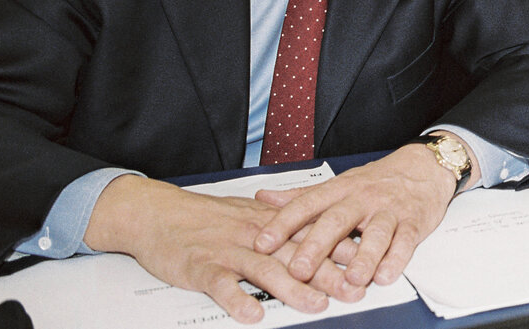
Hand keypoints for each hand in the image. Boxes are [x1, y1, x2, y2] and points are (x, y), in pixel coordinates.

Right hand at [84, 176, 358, 323]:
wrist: (158, 214)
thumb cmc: (207, 218)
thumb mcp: (251, 217)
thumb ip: (287, 230)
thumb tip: (326, 242)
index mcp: (270, 223)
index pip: (314, 234)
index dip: (343, 249)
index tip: (370, 262)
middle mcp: (255, 235)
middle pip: (297, 254)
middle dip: (329, 274)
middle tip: (355, 290)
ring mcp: (228, 251)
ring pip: (265, 269)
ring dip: (293, 289)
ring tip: (316, 305)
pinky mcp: (201, 267)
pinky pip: (221, 285)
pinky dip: (237, 300)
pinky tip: (252, 314)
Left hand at [254, 135, 472, 288]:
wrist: (425, 167)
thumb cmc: (377, 180)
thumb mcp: (339, 184)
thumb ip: (301, 196)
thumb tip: (263, 198)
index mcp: (341, 189)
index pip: (308, 203)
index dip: (284, 223)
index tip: (262, 242)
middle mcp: (363, 198)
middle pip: (337, 220)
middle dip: (317, 245)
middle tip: (299, 269)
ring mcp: (389, 210)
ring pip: (375, 233)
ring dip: (363, 257)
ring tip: (351, 279)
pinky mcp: (413, 222)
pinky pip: (405, 241)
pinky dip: (396, 259)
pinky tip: (384, 276)